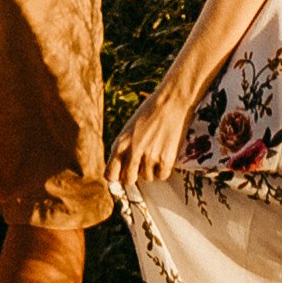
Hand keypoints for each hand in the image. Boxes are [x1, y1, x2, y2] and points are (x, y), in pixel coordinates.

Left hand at [110, 70, 196, 194]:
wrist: (171, 101)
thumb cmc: (150, 113)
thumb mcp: (130, 130)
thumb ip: (124, 149)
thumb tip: (120, 172)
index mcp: (120, 144)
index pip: (110, 175)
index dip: (117, 176)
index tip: (123, 173)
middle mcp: (132, 152)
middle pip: (128, 180)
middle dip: (135, 175)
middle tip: (142, 164)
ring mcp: (149, 157)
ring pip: (147, 177)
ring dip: (152, 168)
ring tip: (156, 149)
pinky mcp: (166, 160)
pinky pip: (162, 176)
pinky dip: (164, 168)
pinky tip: (165, 152)